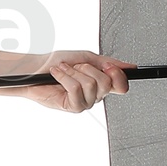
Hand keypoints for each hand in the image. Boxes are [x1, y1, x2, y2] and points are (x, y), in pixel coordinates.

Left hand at [0, 48, 134, 112]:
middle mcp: (95, 95)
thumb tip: (130, 67)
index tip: (108, 65)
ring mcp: (85, 103)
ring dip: (74, 72)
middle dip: (88, 68)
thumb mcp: (86, 58)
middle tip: (76, 66)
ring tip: (63, 69)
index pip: (122, 86)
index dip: (118, 75)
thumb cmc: (58, 63)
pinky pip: (76, 89)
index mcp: (101, 83)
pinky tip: (57, 74)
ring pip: (90, 85)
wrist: (36, 68)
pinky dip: (65, 77)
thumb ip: (108, 63)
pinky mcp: (72, 107)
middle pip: (106, 83)